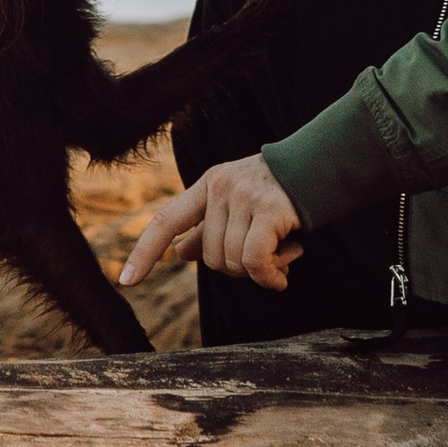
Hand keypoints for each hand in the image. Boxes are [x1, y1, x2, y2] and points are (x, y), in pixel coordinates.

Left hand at [121, 153, 302, 292]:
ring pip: (233, 262)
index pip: (166, 220)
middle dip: (237, 268)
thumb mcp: (239, 203)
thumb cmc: (279, 192)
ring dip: (259, 272)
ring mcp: (244, 196)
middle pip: (210, 256)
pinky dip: (268, 276)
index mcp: (208, 184)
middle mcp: (220, 187)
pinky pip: (254, 261)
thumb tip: (180, 253)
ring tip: (281, 256)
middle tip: (266, 257)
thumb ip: (210, 227)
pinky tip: (283, 273)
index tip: (126, 280)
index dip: (145, 252)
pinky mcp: (269, 210)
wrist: (321, 166)